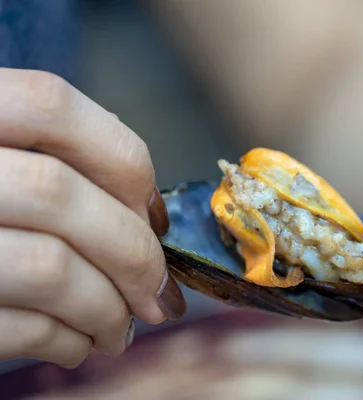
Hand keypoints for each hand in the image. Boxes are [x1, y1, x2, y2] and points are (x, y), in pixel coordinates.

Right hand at [0, 68, 185, 367]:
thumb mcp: (4, 164)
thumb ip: (53, 162)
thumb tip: (148, 215)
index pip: (52, 104)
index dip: (123, 163)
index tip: (154, 216)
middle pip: (58, 193)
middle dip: (134, 255)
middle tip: (159, 295)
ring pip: (48, 267)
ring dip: (107, 310)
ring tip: (120, 328)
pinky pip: (19, 327)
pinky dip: (67, 342)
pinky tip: (77, 344)